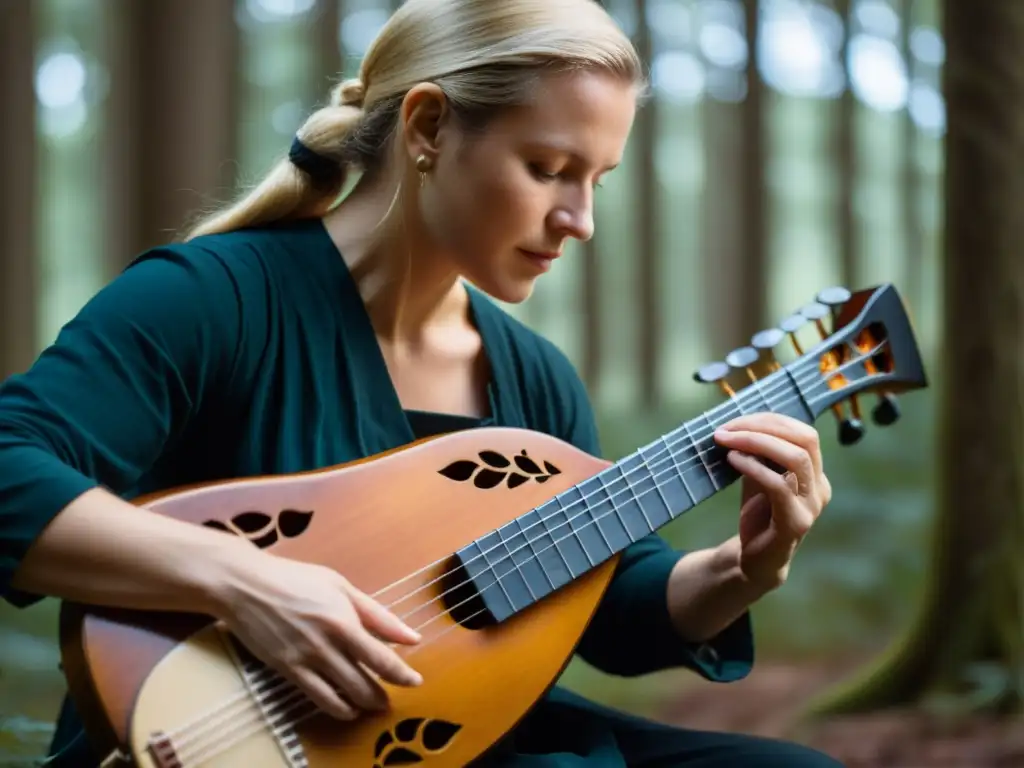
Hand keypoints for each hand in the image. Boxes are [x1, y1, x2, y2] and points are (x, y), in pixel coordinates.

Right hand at [214, 551, 422, 719]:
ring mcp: (305, 660)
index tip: (415, 682)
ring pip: (343, 695)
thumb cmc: (296, 579)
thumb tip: (411, 637)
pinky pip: (318, 698)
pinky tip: (347, 709)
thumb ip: (377, 614)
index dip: (401, 675)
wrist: (245, 586)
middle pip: (364, 682)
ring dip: (363, 704)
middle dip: (383, 695)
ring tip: (374, 706)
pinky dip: (337, 708)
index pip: (381, 658)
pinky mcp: (286, 670)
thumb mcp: (340, 586)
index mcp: (344, 621)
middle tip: (392, 699)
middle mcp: (327, 645)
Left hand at [713, 413, 831, 590]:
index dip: (769, 420)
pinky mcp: (796, 523)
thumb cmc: (758, 514)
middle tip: (728, 428)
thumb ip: (759, 452)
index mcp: (815, 472)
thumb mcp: (759, 475)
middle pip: (805, 439)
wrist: (755, 561)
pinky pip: (779, 486)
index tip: (735, 420)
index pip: (803, 432)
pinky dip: (753, 467)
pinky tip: (733, 461)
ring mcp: (812, 505)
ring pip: (796, 458)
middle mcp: (820, 486)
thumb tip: (741, 421)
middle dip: (763, 426)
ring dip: (756, 442)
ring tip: (726, 441)